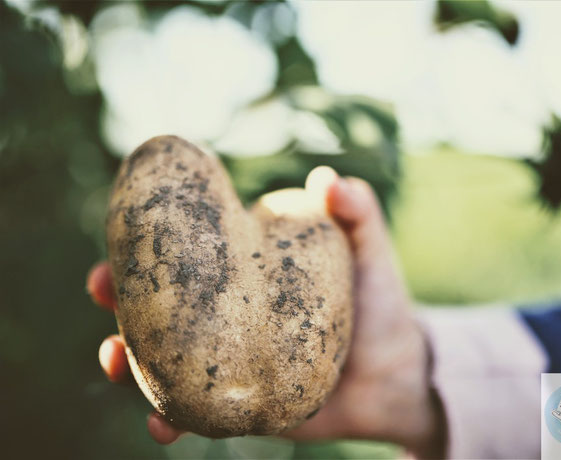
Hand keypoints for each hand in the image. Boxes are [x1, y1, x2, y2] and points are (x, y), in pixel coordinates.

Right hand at [88, 167, 444, 456]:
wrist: (400, 373)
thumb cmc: (381, 302)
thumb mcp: (368, 254)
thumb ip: (357, 215)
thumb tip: (327, 178)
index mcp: (246, 275)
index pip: (188, 254)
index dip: (147, 244)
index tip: (118, 235)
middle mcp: (228, 317)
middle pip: (160, 305)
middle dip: (120, 296)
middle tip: (100, 288)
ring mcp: (227, 363)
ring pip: (163, 361)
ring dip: (127, 362)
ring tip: (111, 358)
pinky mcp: (237, 407)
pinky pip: (195, 414)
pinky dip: (171, 419)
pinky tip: (161, 425)